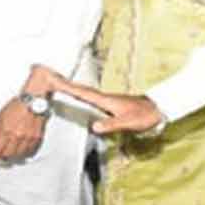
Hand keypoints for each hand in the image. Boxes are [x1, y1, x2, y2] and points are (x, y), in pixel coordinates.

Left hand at [0, 97, 45, 161]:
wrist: (33, 101)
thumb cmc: (16, 107)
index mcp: (5, 130)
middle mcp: (17, 136)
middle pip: (8, 156)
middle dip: (3, 157)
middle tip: (1, 156)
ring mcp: (28, 138)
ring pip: (19, 156)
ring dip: (14, 156)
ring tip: (12, 153)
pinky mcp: (37, 138)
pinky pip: (30, 152)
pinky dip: (25, 153)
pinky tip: (22, 150)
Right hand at [39, 70, 162, 134]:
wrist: (157, 110)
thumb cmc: (144, 115)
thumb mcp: (128, 122)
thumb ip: (111, 125)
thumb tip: (94, 127)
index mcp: (105, 101)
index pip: (81, 92)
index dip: (66, 87)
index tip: (52, 80)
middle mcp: (103, 98)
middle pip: (79, 89)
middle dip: (63, 83)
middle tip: (48, 77)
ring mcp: (105, 100)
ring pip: (83, 92)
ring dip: (70, 87)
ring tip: (56, 84)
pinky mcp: (108, 105)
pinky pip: (89, 98)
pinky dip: (79, 94)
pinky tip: (77, 96)